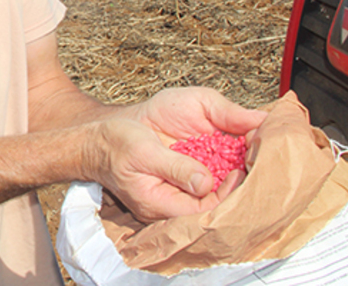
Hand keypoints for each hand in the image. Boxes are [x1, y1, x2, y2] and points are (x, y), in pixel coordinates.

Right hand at [86, 87, 266, 220]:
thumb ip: (176, 168)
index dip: (228, 192)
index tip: (240, 169)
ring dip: (229, 172)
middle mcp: (169, 205)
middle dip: (234, 182)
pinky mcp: (175, 181)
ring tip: (245, 151)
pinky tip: (229, 151)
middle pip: (212, 203)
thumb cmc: (114, 142)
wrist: (95, 138)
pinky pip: (202, 180)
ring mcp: (172, 194)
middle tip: (251, 157)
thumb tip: (206, 182)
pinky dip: (218, 166)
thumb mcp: (143, 151)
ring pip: (211, 192)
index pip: (206, 210)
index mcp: (159, 204)